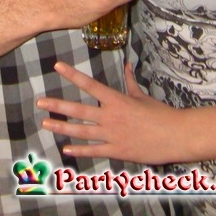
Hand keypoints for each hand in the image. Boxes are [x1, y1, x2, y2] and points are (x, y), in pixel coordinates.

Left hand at [37, 61, 181, 163]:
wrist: (175, 136)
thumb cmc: (159, 114)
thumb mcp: (142, 96)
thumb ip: (130, 81)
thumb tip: (127, 64)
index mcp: (116, 100)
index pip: (89, 84)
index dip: (72, 74)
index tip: (57, 66)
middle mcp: (110, 116)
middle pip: (79, 110)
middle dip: (58, 106)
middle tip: (40, 102)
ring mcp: (112, 135)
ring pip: (81, 132)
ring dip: (62, 128)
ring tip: (46, 123)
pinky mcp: (117, 151)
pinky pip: (94, 151)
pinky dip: (79, 151)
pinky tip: (66, 149)